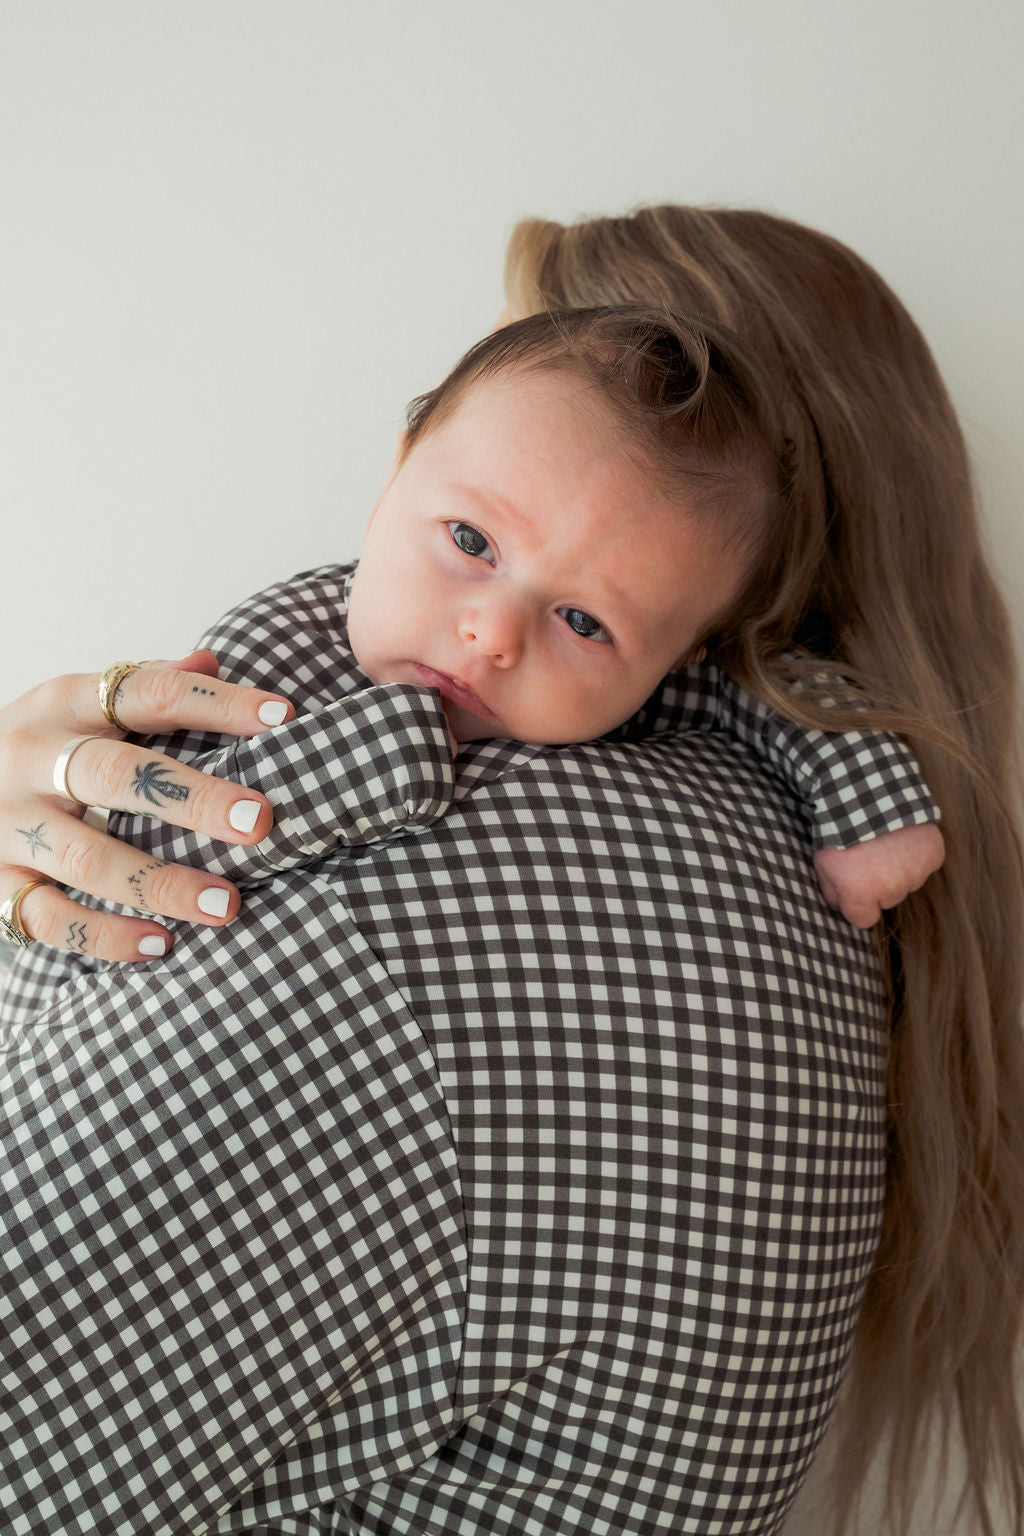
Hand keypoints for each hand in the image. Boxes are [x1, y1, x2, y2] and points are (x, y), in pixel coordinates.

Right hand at [0, 653, 293, 960]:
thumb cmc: (39, 749)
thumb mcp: (78, 705)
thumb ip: (145, 685)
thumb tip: (211, 659)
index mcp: (62, 705)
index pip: (146, 693)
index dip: (216, 702)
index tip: (282, 718)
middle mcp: (29, 760)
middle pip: (115, 776)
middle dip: (192, 800)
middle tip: (258, 822)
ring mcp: (8, 826)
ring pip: (87, 858)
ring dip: (162, 884)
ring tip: (227, 904)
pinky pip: (51, 919)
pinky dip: (107, 936)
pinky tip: (160, 945)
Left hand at [813, 822, 945, 927]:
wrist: (866, 791)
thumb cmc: (838, 827)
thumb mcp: (821, 861)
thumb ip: (830, 891)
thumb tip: (839, 906)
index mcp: (861, 895)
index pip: (864, 920)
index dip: (857, 904)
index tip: (854, 887)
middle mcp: (891, 889)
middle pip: (887, 899)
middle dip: (879, 884)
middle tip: (869, 856)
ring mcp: (916, 872)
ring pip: (908, 882)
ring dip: (900, 868)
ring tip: (886, 842)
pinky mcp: (933, 855)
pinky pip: (926, 863)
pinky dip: (918, 853)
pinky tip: (904, 837)